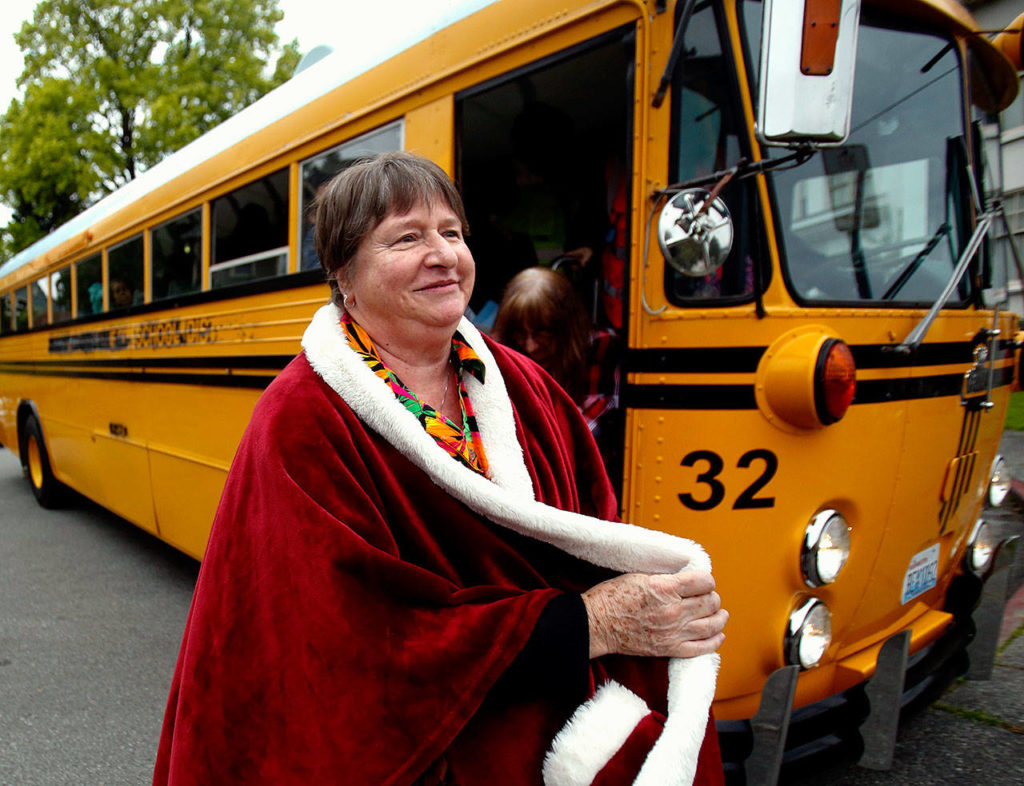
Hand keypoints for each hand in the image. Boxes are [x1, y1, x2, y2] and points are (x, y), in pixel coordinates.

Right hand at [581, 570, 726, 658]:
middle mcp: (673, 610)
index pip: (704, 581)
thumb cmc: (613, 597)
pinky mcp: (670, 649)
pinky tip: (717, 635)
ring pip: (712, 625)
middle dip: (712, 597)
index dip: (706, 580)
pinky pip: (702, 648)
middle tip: (707, 596)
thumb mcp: (640, 575)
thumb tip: (687, 578)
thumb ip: (667, 578)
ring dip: (719, 618)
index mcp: (665, 588)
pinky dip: (714, 641)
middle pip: (711, 602)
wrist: (597, 623)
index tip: (703, 581)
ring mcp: (673, 632)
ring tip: (719, 614)